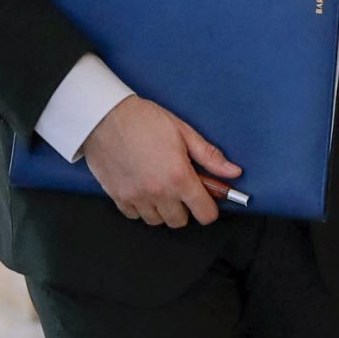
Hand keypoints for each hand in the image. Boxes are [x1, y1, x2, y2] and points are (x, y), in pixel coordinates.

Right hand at [80, 96, 239, 228]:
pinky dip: (141, 207)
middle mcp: (158, 193)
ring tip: (159, 186)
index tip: (206, 199)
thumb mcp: (183, 132)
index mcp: (179, 177)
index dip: (209, 207)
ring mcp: (137, 197)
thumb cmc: (143, 120)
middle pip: (180, 221)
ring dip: (162, 209)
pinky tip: (142, 188)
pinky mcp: (118, 197)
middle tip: (180, 187)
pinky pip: (135, 216)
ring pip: (157, 221)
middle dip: (185, 208)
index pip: (205, 213)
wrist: (104, 116)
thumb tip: (233, 172)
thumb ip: (209, 156)